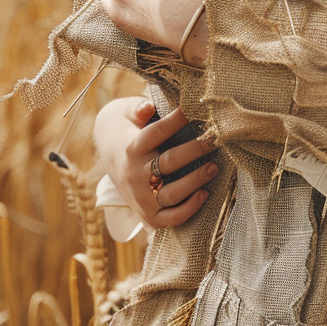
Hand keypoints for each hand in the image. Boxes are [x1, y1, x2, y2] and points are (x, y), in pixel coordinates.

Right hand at [94, 96, 216, 228]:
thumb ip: (137, 109)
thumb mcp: (126, 115)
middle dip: (195, 151)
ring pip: (171, 193)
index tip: (196, 109)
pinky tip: (205, 194)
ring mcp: (141, 197)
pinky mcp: (148, 215)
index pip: (156, 133)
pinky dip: (188, 210)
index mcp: (132, 148)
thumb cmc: (130, 131)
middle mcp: (135, 174)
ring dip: (195, 180)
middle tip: (215, 140)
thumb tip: (147, 107)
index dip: (176, 120)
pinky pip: (170, 218)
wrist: (111, 159)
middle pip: (167, 163)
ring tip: (214, 166)